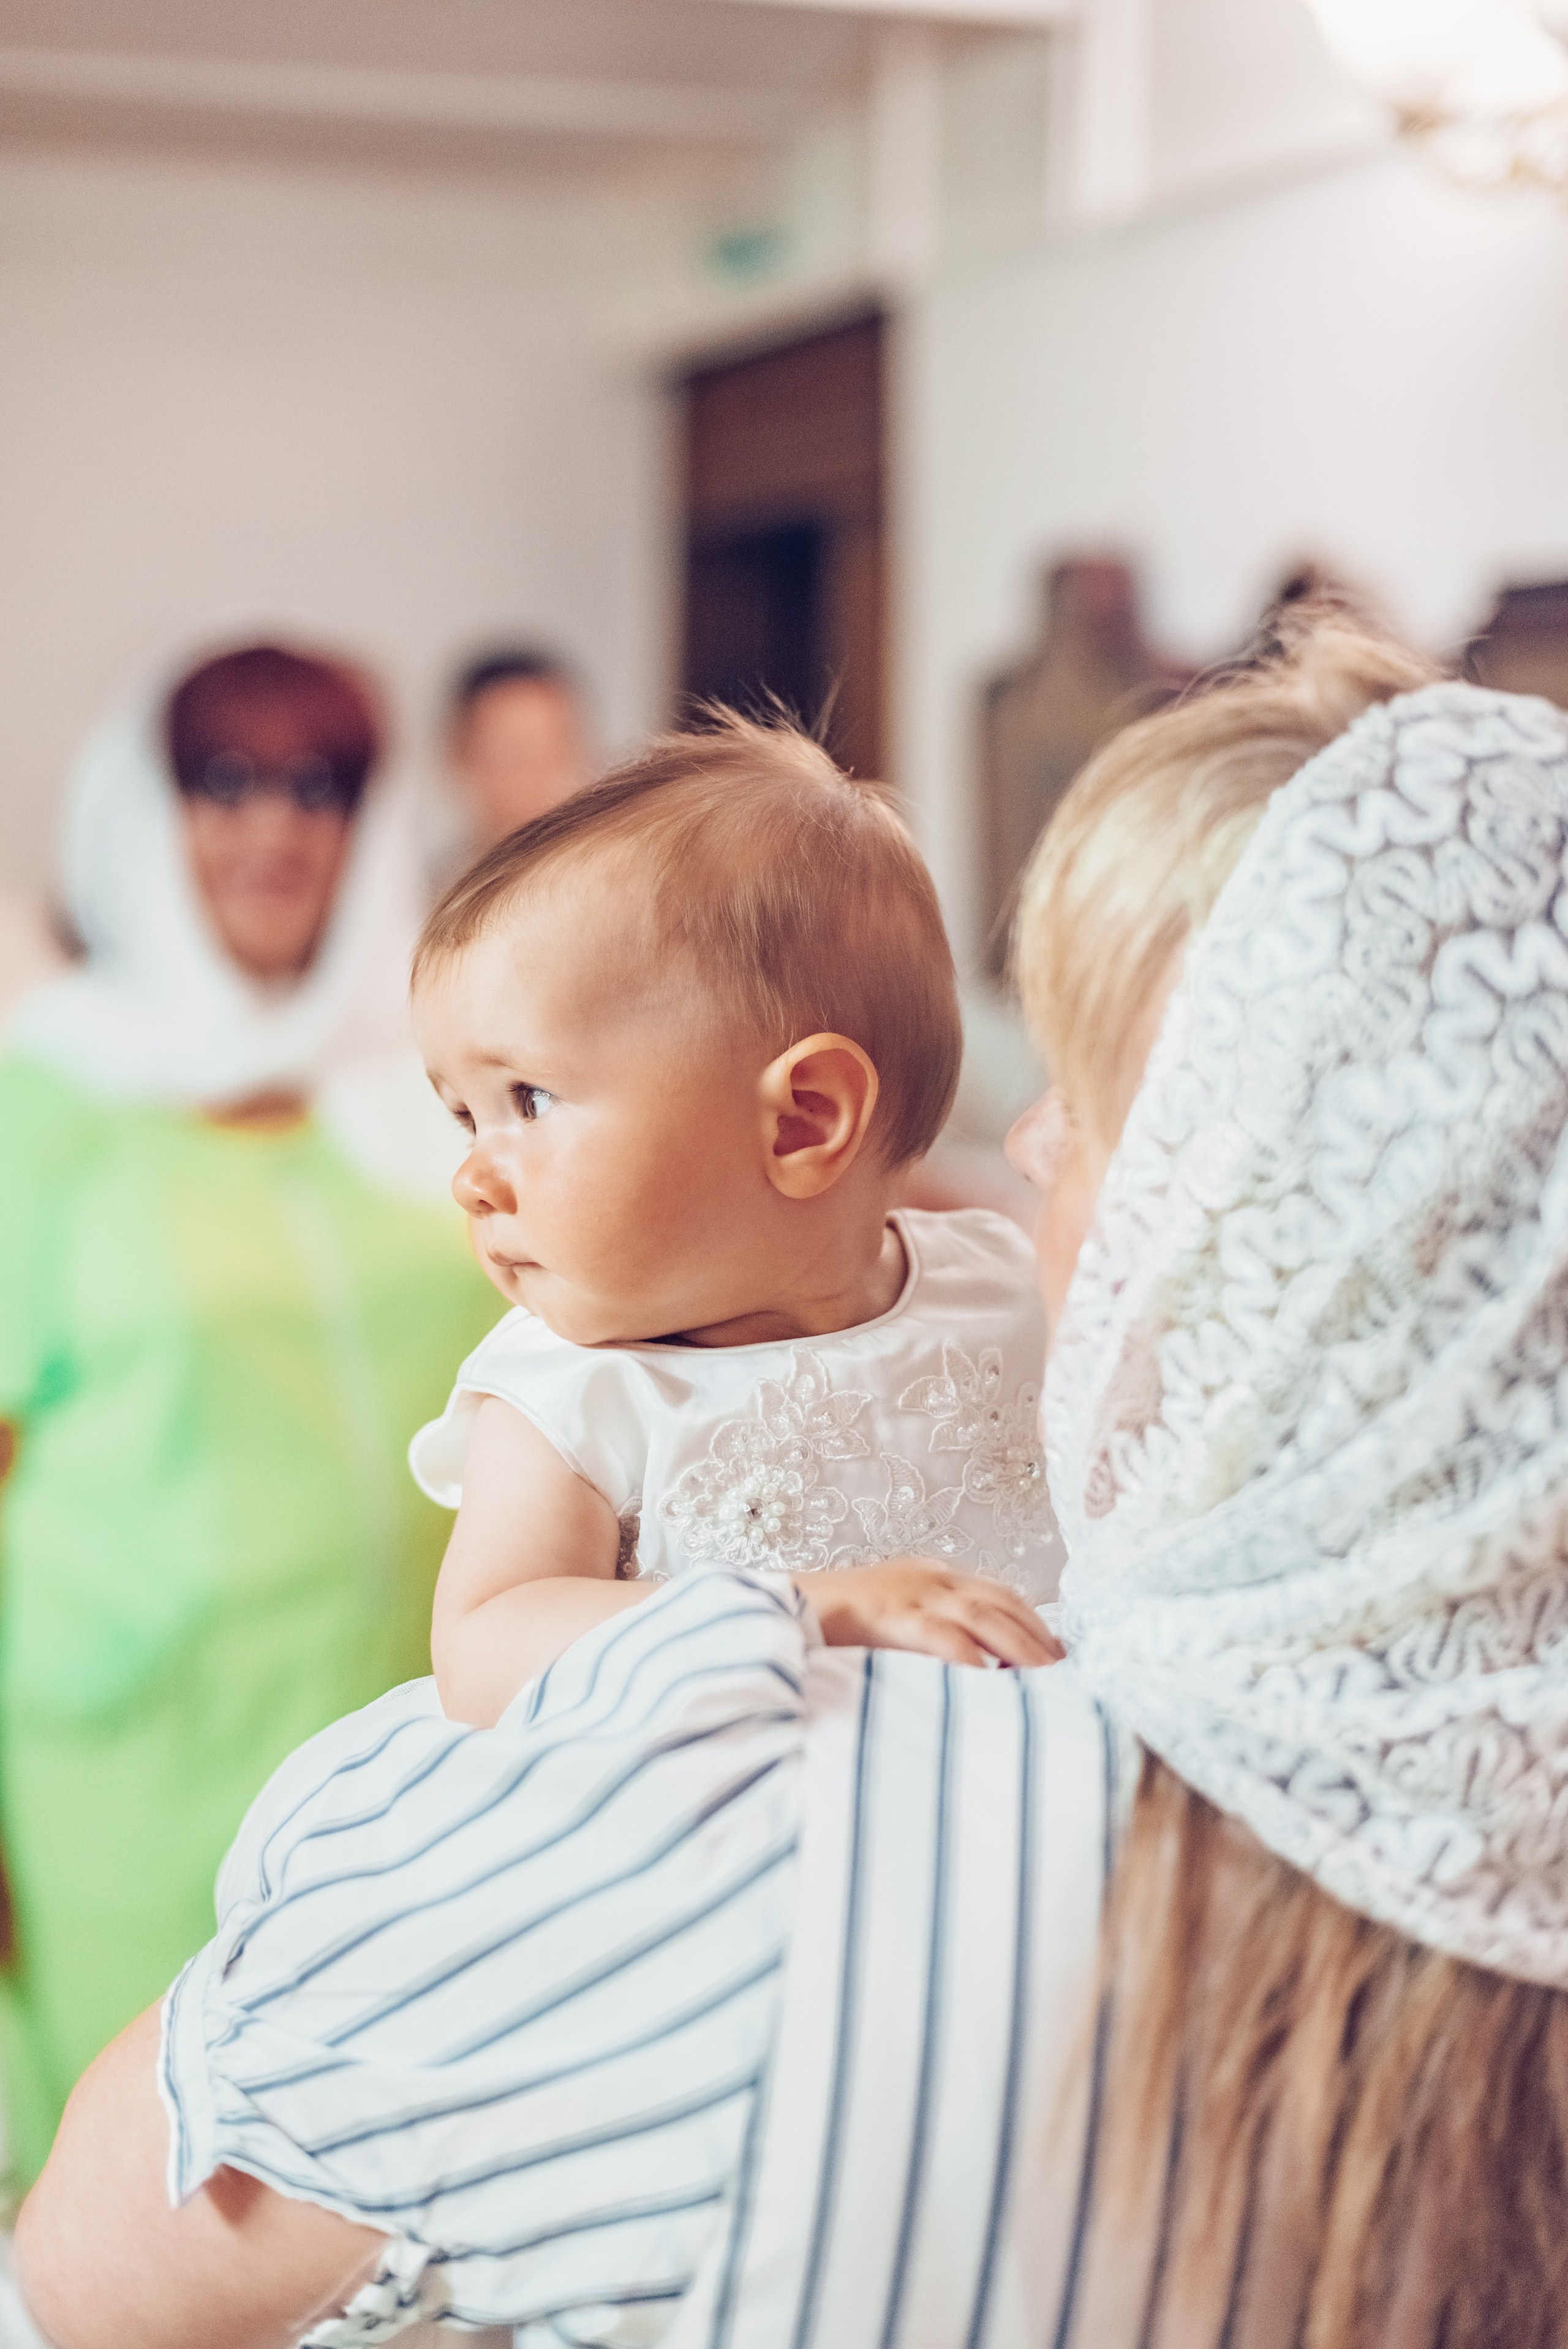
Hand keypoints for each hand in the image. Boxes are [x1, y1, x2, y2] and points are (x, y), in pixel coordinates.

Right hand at [807, 1559, 1061, 1668]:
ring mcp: (909, 1592)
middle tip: (1068, 1672)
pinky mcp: (887, 1613)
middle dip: (1038, 1636)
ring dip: (1020, 1647)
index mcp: (930, 1575)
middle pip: (1000, 1603)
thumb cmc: (831, 1623)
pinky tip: (991, 1679)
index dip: (1034, 1622)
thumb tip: (975, 1674)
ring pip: (982, 1615)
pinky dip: (969, 1656)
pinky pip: (939, 1635)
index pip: (998, 1594)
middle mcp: (928, 1577)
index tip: (1060, 1653)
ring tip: (1048, 1679)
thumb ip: (927, 1638)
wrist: (778, 1605)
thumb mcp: (890, 1621)